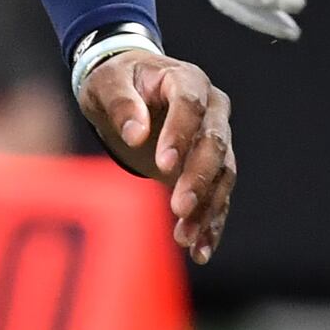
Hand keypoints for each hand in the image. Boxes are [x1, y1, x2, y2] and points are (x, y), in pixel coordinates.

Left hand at [78, 46, 235, 260]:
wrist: (129, 87)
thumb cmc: (116, 79)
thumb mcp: (106, 82)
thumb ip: (121, 103)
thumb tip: (136, 134)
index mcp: (186, 79)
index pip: (190, 104)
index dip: (180, 134)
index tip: (163, 164)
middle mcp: (211, 108)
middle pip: (214, 142)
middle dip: (198, 178)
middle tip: (179, 208)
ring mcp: (215, 137)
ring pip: (222, 173)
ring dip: (207, 207)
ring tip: (186, 238)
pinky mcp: (210, 166)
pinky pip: (219, 195)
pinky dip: (211, 222)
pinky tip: (201, 250)